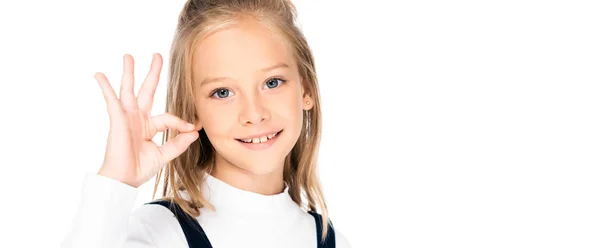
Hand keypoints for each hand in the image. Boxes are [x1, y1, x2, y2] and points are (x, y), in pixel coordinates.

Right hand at [94, 53, 198, 187]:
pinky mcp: (117, 119)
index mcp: (148, 126)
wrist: (123, 180)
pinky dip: (106, 87)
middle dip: (152, 73)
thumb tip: (194, 132)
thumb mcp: (164, 154)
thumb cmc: (139, 169)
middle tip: (157, 55)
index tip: (193, 128)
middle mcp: (137, 118)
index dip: (181, 122)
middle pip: (147, 90)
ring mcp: (126, 117)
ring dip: (129, 72)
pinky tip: (99, 75)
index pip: (168, 117)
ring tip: (128, 56)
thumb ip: (178, 143)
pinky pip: (111, 100)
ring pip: (128, 90)